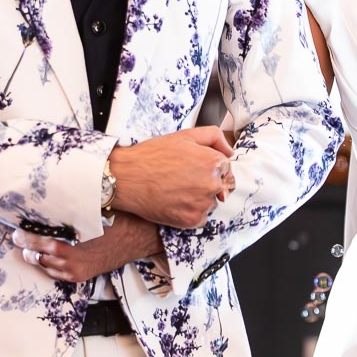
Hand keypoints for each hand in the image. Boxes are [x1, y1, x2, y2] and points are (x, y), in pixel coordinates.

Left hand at [12, 211, 163, 282]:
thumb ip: (70, 209)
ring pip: (46, 267)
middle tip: (18, 236)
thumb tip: (51, 194)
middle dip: (27, 246)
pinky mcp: (81, 276)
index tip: (16, 230)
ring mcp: (76, 271)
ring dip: (36, 255)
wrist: (138, 238)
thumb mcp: (92, 210)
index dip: (26, 237)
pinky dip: (48, 264)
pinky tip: (45, 254)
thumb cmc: (116, 220)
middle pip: (38, 257)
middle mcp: (72, 262)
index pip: (40, 243)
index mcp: (73, 245)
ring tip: (28, 245)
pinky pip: (57, 274)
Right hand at [109, 127, 235, 228]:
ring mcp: (202, 204)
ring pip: (210, 203)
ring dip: (198, 198)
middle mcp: (212, 185)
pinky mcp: (192, 220)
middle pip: (220, 187)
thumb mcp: (184, 135)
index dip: (209, 167)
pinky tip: (174, 201)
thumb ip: (213, 137)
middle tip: (182, 179)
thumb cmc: (152, 156)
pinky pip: (200, 217)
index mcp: (214, 163)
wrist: (127, 178)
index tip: (194, 169)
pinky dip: (189, 212)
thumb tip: (229, 151)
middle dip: (205, 183)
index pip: (226, 169)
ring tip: (176, 189)